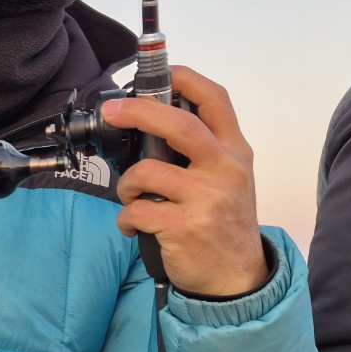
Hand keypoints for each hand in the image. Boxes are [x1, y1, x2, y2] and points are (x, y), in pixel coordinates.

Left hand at [100, 66, 267, 297]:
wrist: (237, 278)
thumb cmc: (224, 224)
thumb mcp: (227, 179)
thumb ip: (201, 151)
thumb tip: (151, 123)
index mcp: (234, 152)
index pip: (215, 100)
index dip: (185, 79)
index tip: (159, 73)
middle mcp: (225, 170)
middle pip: (179, 125)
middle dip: (138, 112)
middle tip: (113, 111)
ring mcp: (207, 199)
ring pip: (147, 171)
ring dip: (127, 184)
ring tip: (131, 197)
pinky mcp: (185, 227)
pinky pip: (137, 211)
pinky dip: (126, 219)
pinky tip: (134, 226)